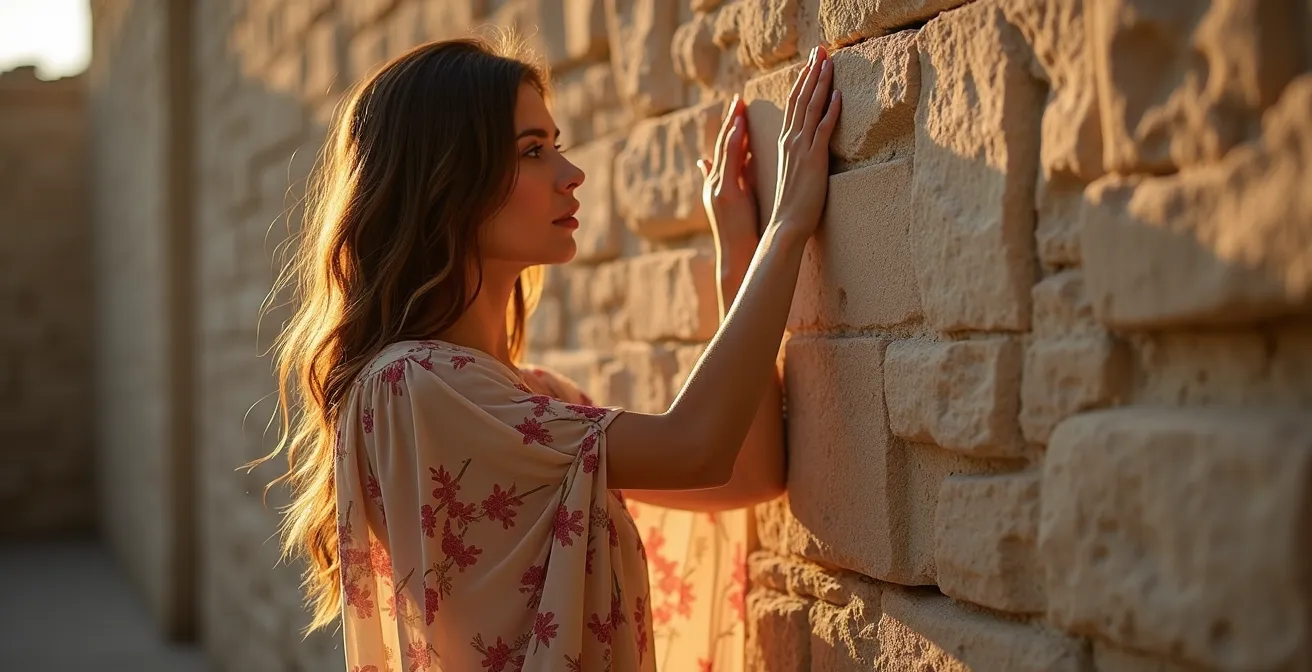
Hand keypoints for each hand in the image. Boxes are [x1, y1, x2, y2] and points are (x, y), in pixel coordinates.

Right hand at [698, 95, 760, 266]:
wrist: (737, 257)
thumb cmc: (745, 234)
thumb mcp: (742, 206)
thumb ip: (741, 185)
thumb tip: (749, 169)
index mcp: (720, 186)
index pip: (725, 153)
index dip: (732, 132)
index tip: (742, 113)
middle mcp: (715, 183)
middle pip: (722, 145)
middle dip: (730, 122)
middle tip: (739, 100)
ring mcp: (717, 186)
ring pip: (722, 148)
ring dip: (731, 125)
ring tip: (740, 105)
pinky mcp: (724, 192)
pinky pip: (728, 160)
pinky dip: (733, 140)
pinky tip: (741, 125)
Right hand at [769, 45, 840, 243]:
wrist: (786, 224)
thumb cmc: (791, 204)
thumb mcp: (793, 173)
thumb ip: (797, 156)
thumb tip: (805, 147)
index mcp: (784, 142)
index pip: (792, 103)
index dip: (802, 81)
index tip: (810, 63)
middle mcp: (790, 140)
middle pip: (800, 98)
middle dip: (811, 72)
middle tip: (819, 50)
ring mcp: (801, 148)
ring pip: (810, 108)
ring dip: (821, 83)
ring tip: (828, 62)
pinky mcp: (813, 159)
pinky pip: (823, 129)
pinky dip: (830, 110)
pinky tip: (838, 95)